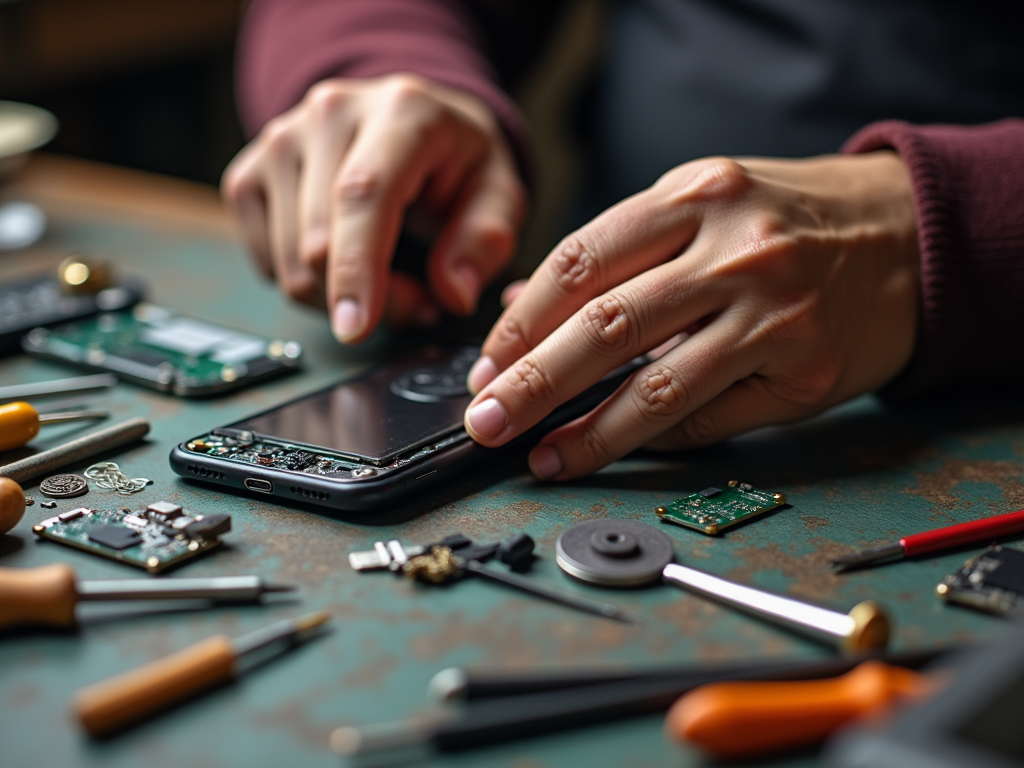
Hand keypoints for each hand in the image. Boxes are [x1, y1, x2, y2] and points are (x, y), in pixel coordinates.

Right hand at [221, 74, 525, 341]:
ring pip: (290, 264)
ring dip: (342, 298)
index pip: (363, 195)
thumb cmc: (454, 162)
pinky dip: (310, 286)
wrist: (410, 124)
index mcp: (400, 112)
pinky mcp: (249, 175)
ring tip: (389, 278)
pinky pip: (268, 265)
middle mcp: (329, 115)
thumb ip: (484, 242)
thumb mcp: (499, 196)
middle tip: (420, 301)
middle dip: (372, 300)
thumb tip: (452, 291)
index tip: (356, 327)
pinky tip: (346, 263)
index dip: (357, 269)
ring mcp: (280, 141)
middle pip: (319, 243)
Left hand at [463, 153, 919, 478]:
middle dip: (532, 383)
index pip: (580, 262)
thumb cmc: (784, 221)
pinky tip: (610, 450)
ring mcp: (774, 313)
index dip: (521, 323)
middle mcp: (735, 250)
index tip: (485, 364)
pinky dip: (650, 440)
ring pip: (656, 387)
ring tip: (539, 456)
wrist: (906, 236)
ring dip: (585, 432)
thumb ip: (615, 253)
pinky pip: (708, 418)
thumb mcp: (700, 205)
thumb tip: (521, 308)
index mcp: (696, 196)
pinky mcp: (804, 371)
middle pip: (606, 326)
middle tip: (486, 420)